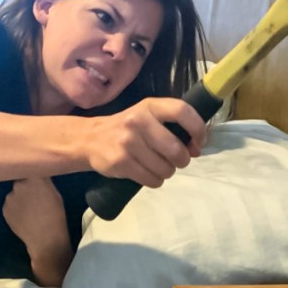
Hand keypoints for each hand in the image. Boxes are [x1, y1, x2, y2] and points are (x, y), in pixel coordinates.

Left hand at [2, 177, 71, 286]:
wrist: (46, 240)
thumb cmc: (56, 215)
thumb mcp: (55, 193)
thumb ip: (44, 181)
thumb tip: (38, 172)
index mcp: (34, 179)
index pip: (28, 167)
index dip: (31, 170)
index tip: (34, 174)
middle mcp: (18, 185)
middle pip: (19, 179)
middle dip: (25, 184)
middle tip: (34, 194)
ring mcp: (9, 198)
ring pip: (14, 192)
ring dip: (19, 196)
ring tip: (30, 208)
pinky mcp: (4, 209)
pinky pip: (10, 204)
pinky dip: (15, 207)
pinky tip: (24, 216)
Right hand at [84, 97, 206, 187]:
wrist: (90, 139)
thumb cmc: (127, 128)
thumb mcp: (147, 116)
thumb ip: (171, 126)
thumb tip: (195, 148)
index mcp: (150, 106)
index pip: (183, 111)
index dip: (197, 129)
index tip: (197, 144)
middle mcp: (139, 121)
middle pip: (176, 149)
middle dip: (182, 160)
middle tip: (177, 161)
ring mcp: (128, 142)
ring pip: (165, 168)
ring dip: (167, 172)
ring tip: (159, 167)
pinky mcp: (121, 162)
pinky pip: (151, 179)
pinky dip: (155, 181)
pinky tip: (148, 174)